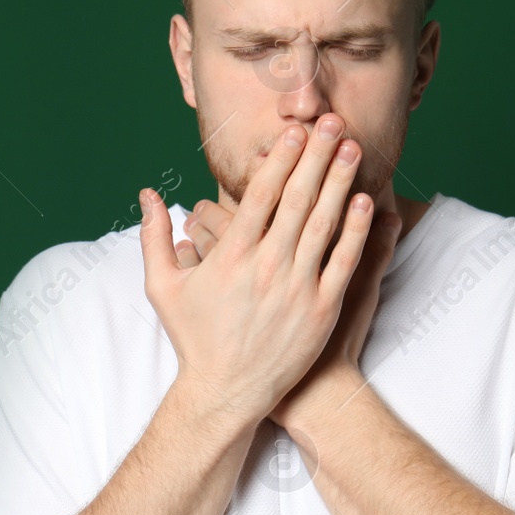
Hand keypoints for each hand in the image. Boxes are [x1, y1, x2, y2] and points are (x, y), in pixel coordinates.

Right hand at [138, 114, 374, 426]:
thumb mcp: (162, 288)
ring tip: (351, 148)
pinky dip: (356, 229)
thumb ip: (154, 237)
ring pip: (325, 223)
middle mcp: (266, 267)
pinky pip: (343, 261)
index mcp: (230, 256)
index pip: (260, 195)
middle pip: (298, 198)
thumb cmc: (194, 339)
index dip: (280, 159)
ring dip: (339, 181)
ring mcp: (297, 288)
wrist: (226, 394)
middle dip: (315, 155)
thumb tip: (147, 195)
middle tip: (330, 121)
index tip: (293, 132)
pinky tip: (366, 201)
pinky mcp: (321, 310)